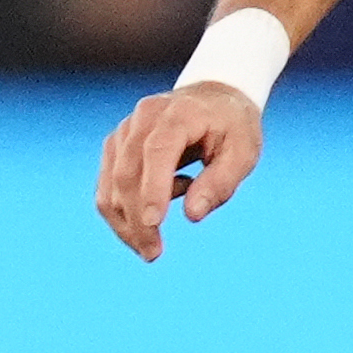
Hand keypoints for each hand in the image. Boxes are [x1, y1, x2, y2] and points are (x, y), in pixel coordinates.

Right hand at [96, 83, 263, 259]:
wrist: (214, 99)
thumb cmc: (233, 128)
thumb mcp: (243, 153)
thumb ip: (220, 182)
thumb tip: (192, 215)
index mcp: (179, 114)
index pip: (158, 151)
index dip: (153, 188)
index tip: (154, 224)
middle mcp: (144, 117)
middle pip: (128, 172)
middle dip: (137, 219)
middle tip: (153, 254)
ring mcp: (125, 130)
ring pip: (111, 182)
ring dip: (125, 222)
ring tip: (151, 248)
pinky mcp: (116, 146)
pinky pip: (108, 184)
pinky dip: (122, 211)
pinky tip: (153, 216)